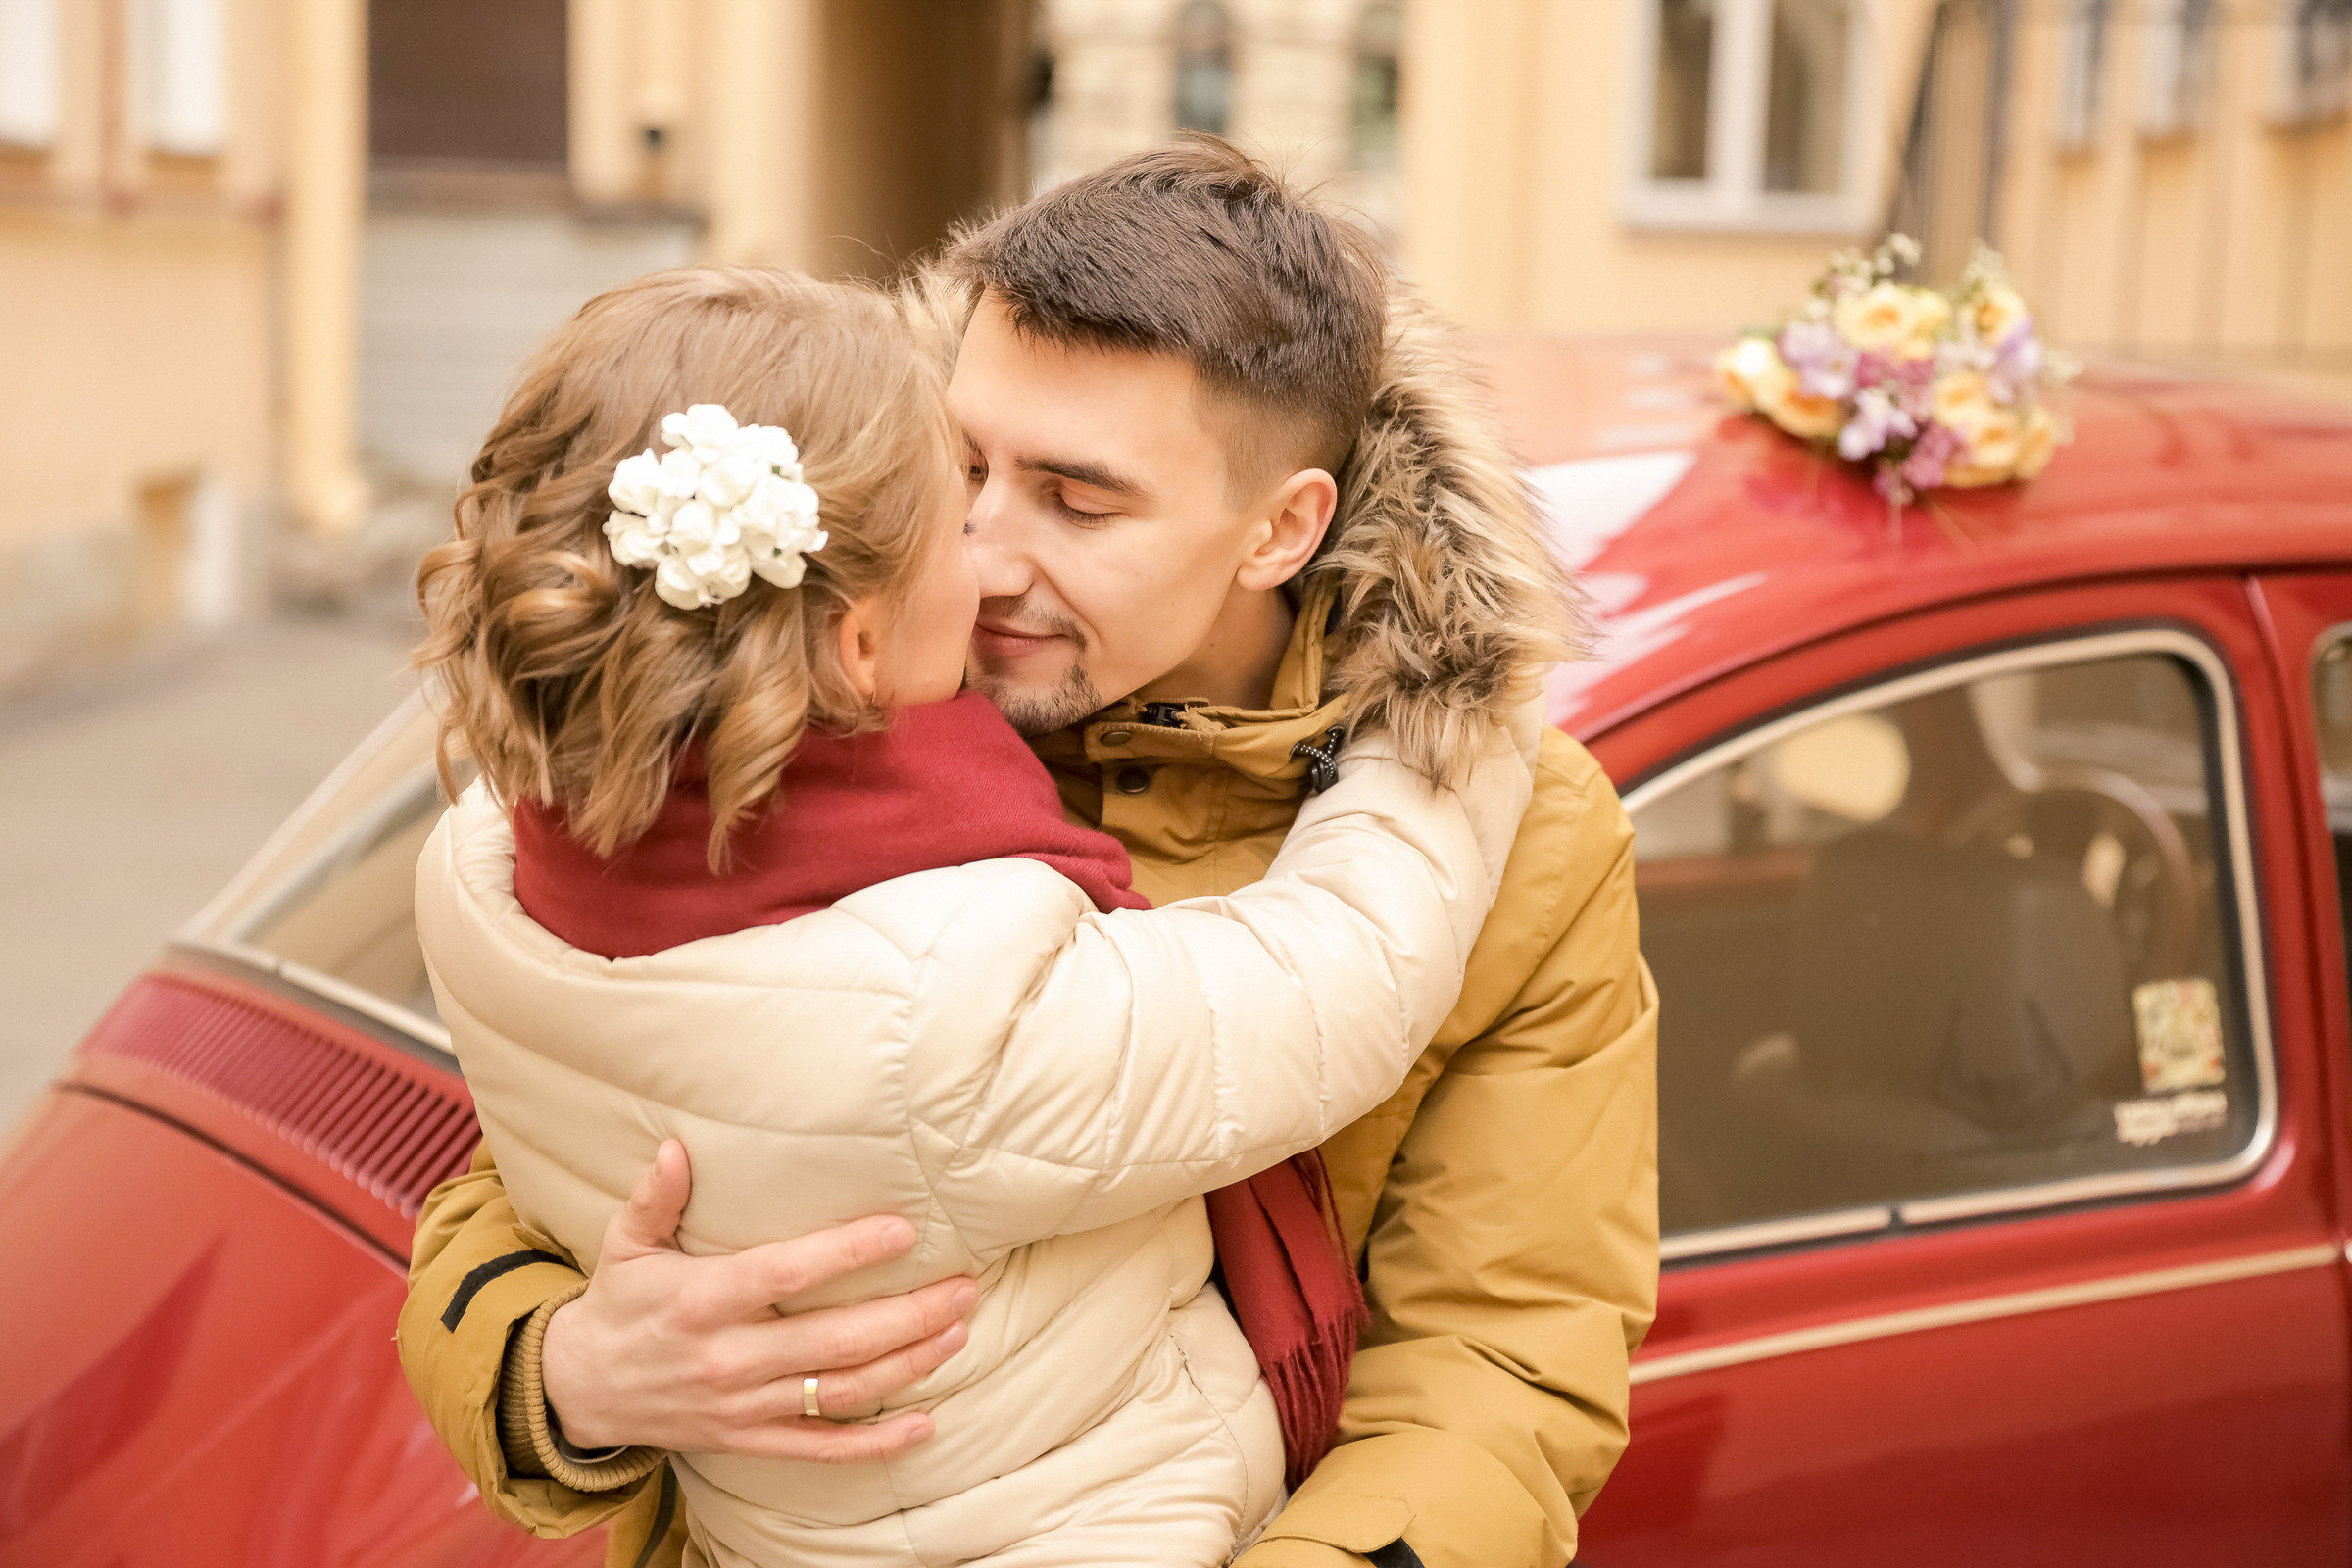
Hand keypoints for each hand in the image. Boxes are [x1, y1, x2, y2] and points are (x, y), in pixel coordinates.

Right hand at [541, 1140, 974, 1462]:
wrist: (583, 1391)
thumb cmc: (621, 1303)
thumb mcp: (625, 1245)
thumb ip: (654, 1198)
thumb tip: (674, 1147)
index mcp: (703, 1300)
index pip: (785, 1274)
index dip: (846, 1254)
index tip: (904, 1232)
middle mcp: (730, 1357)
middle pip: (834, 1341)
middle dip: (908, 1316)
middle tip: (963, 1287)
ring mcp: (744, 1406)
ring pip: (840, 1391)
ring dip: (908, 1365)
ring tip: (959, 1330)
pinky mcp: (750, 1440)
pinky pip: (821, 1449)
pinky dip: (876, 1443)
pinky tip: (924, 1423)